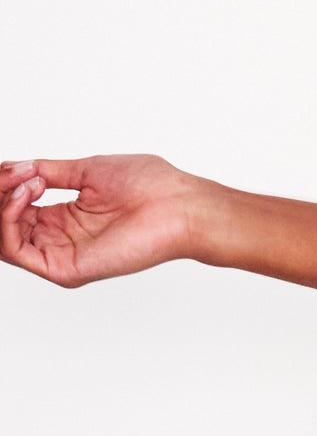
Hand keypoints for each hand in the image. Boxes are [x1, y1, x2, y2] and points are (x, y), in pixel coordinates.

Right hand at [0, 155, 212, 286]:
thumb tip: (13, 166)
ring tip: (26, 181)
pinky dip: (8, 219)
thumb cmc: (149, 187)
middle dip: (0, 191)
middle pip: (4, 225)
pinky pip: (16, 251)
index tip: (19, 165)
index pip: (13, 209)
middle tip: (14, 171)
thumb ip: (47, 172)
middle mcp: (59, 240)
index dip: (6, 184)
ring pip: (3, 239)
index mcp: (63, 219)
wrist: (179, 204)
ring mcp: (62, 256)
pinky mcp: (67, 270)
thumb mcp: (86, 171)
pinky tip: (27, 194)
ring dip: (2, 204)